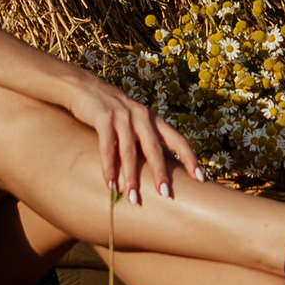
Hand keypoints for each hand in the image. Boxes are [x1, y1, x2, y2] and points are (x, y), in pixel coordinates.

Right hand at [63, 73, 202, 203]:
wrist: (83, 86)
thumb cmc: (111, 111)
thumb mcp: (133, 121)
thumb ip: (145, 139)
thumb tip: (159, 169)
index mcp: (153, 119)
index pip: (177, 139)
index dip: (190, 158)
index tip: (201, 178)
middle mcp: (141, 116)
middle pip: (155, 148)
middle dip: (160, 173)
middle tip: (165, 195)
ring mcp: (123, 116)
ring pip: (129, 152)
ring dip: (131, 177)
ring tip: (133, 198)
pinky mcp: (103, 117)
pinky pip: (107, 147)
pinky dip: (109, 168)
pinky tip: (110, 184)